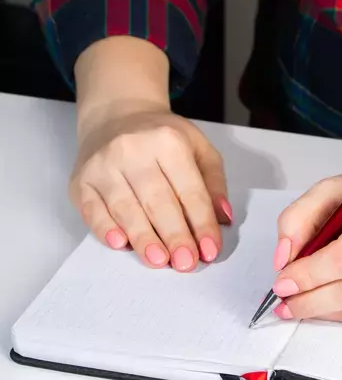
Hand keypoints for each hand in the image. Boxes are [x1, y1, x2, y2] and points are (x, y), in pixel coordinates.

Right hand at [70, 106, 231, 271]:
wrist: (117, 117)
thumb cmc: (163, 139)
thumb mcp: (199, 150)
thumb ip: (213, 183)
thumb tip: (223, 217)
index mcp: (168, 141)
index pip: (189, 190)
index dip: (201, 223)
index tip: (210, 250)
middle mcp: (132, 150)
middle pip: (158, 201)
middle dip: (175, 236)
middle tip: (187, 262)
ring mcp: (102, 165)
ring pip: (126, 208)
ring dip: (144, 238)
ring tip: (160, 261)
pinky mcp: (80, 181)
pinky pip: (93, 210)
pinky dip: (106, 229)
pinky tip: (121, 244)